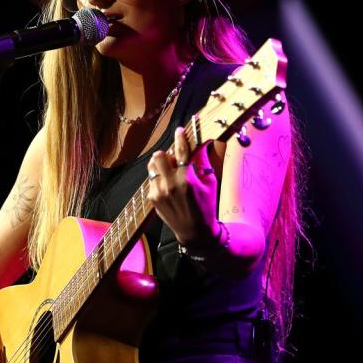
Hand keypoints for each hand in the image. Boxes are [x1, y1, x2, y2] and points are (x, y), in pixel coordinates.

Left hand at [146, 127, 218, 246]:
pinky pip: (152, 180)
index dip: (180, 137)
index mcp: (187, 179)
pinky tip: (168, 184)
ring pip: (152, 167)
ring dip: (160, 164)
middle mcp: (171, 185)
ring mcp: (159, 192)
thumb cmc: (206, 205)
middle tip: (174, 157)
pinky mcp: (153, 198)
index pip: (181, 151)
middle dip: (166, 153)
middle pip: (159, 156)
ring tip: (170, 170)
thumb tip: (199, 145)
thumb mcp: (210, 183)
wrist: (195, 232)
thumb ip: (202, 163)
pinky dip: (159, 178)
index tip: (180, 130)